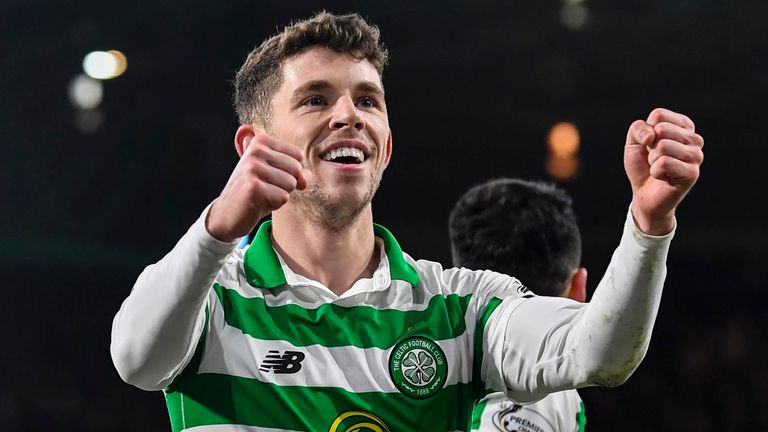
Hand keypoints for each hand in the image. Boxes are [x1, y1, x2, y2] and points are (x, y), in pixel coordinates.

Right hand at [206, 132, 307, 241]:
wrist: (227, 213)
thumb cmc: (255, 192)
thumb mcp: (276, 175)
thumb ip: (296, 172)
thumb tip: (305, 179)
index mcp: (261, 141)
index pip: (298, 155)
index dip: (290, 172)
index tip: (270, 176)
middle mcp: (255, 150)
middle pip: (296, 169)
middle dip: (286, 184)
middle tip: (265, 187)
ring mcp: (253, 168)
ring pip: (291, 184)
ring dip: (280, 194)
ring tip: (261, 194)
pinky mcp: (253, 187)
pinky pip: (283, 197)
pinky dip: (274, 204)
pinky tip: (258, 202)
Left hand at [624, 108, 703, 234]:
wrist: (644, 194)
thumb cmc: (643, 166)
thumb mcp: (634, 142)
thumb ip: (638, 128)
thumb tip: (652, 135)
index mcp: (683, 126)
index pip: (659, 115)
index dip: (646, 132)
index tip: (650, 145)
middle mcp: (694, 139)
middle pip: (661, 129)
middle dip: (650, 147)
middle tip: (654, 159)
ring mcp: (696, 156)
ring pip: (663, 146)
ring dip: (653, 160)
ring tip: (659, 168)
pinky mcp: (692, 173)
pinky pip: (664, 163)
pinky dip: (656, 171)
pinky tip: (663, 177)